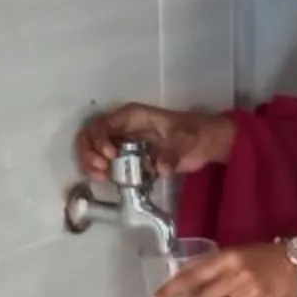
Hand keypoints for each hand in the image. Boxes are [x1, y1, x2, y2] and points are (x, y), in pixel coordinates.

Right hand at [76, 104, 236, 179]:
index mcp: (132, 116)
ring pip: (94, 148)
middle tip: (101, 170)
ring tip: (102, 177)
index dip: (100, 140)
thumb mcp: (186, 141)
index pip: (102, 124)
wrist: (208, 143)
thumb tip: (159, 167)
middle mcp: (123, 126)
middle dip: (89, 153)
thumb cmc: (196, 134)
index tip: (111, 156)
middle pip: (90, 136)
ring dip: (91, 163)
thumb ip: (172, 154)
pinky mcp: (128, 156)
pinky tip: (106, 180)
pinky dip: (100, 170)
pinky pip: (106, 161)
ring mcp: (124, 141)